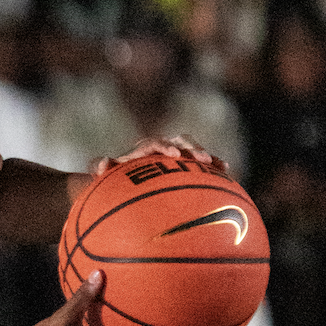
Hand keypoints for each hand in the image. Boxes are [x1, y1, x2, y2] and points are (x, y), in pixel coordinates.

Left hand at [94, 134, 229, 178]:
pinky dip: (212, 165)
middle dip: (192, 148)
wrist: (123, 184)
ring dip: (205, 155)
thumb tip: (103, 163)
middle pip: (179, 141)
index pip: (155, 143)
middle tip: (202, 159)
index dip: (165, 146)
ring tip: (218, 164)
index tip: (174, 155)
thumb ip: (100, 168)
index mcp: (143, 150)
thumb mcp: (103, 176)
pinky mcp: (184, 166)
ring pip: (193, 150)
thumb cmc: (113, 181)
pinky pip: (200, 164)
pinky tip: (225, 171)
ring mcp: (175, 157)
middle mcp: (161, 149)